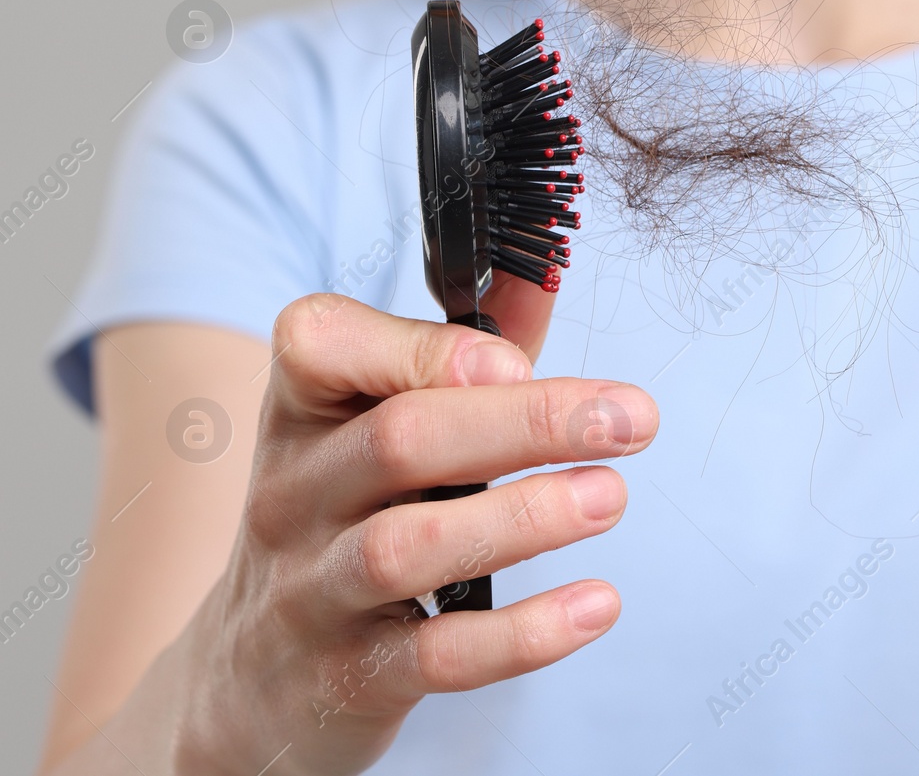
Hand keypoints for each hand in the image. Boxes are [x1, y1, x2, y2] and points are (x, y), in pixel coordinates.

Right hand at [165, 285, 655, 774]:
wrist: (255, 678)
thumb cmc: (345, 520)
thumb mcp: (372, 427)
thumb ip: (459, 352)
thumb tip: (541, 273)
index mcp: (302, 412)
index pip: (326, 345)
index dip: (430, 348)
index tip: (517, 360)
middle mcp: (294, 495)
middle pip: (402, 439)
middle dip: (528, 422)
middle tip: (628, 420)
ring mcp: (313, 591)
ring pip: (408, 546)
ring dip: (524, 519)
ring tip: (610, 497)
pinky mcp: (348, 678)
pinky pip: (436, 655)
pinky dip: (524, 633)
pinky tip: (595, 604)